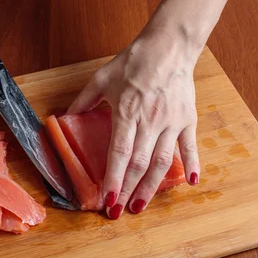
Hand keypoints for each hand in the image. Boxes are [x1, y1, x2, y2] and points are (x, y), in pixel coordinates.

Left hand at [68, 29, 200, 218]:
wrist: (169, 46)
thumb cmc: (134, 62)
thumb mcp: (102, 78)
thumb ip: (84, 100)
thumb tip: (65, 117)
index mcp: (126, 112)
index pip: (119, 153)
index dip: (114, 178)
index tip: (108, 199)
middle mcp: (150, 121)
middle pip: (139, 163)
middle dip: (129, 190)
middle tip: (120, 211)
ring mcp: (171, 122)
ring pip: (162, 161)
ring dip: (152, 186)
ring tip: (141, 205)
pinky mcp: (187, 119)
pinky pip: (190, 145)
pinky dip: (193, 164)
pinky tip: (191, 183)